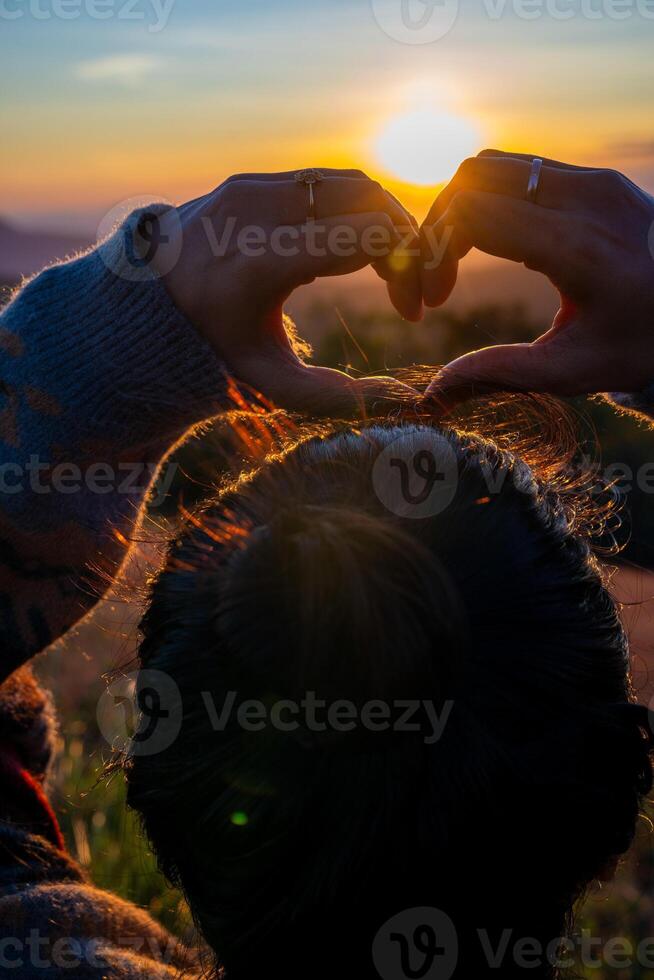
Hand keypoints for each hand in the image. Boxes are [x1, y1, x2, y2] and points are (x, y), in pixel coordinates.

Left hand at [149, 170, 422, 414]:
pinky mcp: (247, 180)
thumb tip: (401, 399)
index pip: (366, 233)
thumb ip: (334, 398)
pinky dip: (350, 211)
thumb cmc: (210, 353)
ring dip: (381, 221)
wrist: (138, 312)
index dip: (408, 267)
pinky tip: (351, 254)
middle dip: (405, 238)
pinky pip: (321, 183)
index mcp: (260, 263)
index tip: (411, 310)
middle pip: (367, 198)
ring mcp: (249, 188)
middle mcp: (254, 213)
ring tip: (385, 272)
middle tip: (408, 287)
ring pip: (349, 183)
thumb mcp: (269, 384)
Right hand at [420, 150, 653, 405]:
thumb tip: (433, 396)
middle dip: (440, 224)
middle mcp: (587, 200)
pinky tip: (497, 247)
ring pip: (495, 165)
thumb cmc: (640, 345)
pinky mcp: (599, 178)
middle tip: (439, 277)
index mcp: (578, 248)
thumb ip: (498, 374)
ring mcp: (596, 181)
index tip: (435, 300)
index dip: (434, 251)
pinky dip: (494, 200)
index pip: (473, 212)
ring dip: (463, 207)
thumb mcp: (571, 371)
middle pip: (474, 177)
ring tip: (460, 260)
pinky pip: (523, 171)